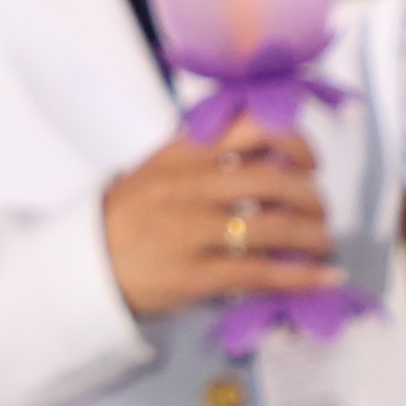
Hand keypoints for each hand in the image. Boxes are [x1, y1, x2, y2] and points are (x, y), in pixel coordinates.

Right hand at [100, 130, 340, 321]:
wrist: (82, 269)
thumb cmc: (125, 221)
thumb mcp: (157, 171)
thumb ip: (205, 158)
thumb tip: (273, 162)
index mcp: (181, 153)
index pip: (251, 127)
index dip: (294, 141)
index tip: (309, 162)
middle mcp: (188, 185)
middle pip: (273, 179)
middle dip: (311, 197)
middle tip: (320, 212)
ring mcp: (190, 230)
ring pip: (274, 226)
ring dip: (313, 236)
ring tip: (324, 245)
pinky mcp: (193, 275)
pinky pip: (261, 272)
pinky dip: (302, 276)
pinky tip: (324, 278)